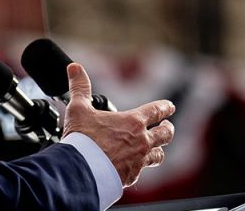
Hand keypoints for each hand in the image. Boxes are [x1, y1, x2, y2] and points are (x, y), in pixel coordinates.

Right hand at [60, 62, 174, 188]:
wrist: (81, 171)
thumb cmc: (82, 139)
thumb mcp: (78, 109)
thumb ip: (79, 87)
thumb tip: (74, 68)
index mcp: (133, 122)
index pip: (156, 110)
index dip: (165, 107)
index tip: (169, 106)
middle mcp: (141, 141)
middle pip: (165, 134)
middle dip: (167, 129)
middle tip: (167, 127)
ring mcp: (139, 161)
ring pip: (158, 156)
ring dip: (158, 150)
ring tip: (156, 149)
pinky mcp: (131, 177)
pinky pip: (141, 171)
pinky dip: (139, 167)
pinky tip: (133, 167)